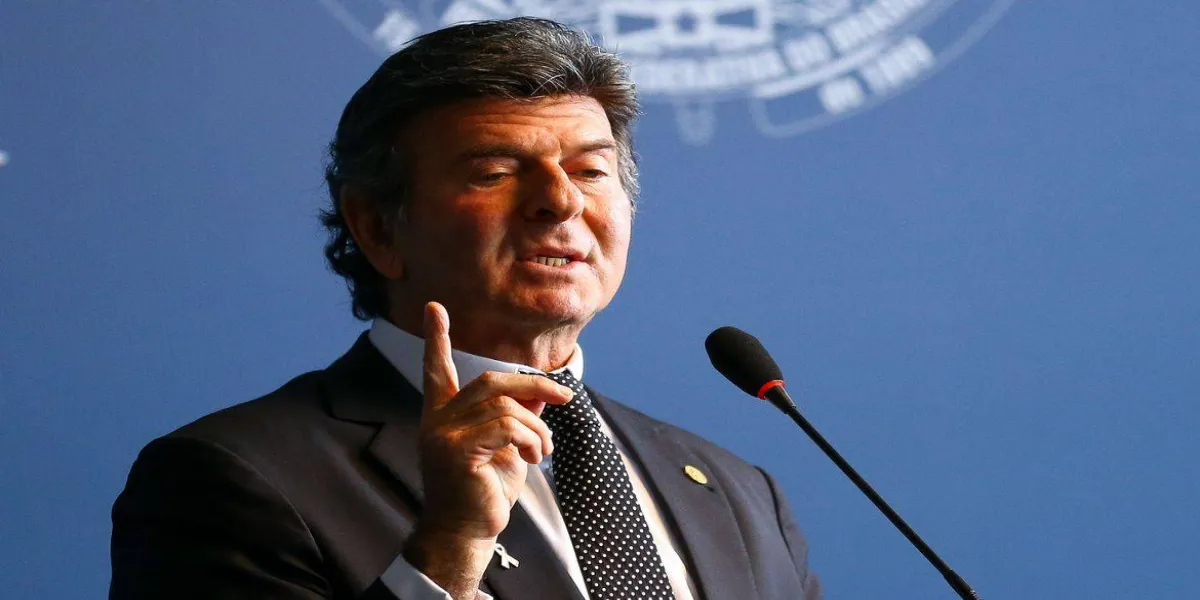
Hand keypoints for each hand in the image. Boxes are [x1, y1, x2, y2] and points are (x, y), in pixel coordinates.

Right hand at [405, 302, 572, 595]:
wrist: (466, 534)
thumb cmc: (485, 493)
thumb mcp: (508, 448)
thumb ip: (518, 416)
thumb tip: (542, 392)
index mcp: (443, 416)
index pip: (437, 370)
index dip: (436, 339)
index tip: (433, 307)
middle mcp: (437, 421)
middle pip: (490, 381)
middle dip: (533, 384)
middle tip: (566, 394)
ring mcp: (442, 435)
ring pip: (505, 406)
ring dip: (536, 427)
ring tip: (542, 451)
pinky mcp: (455, 451)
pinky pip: (505, 427)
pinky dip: (530, 438)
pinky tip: (533, 458)